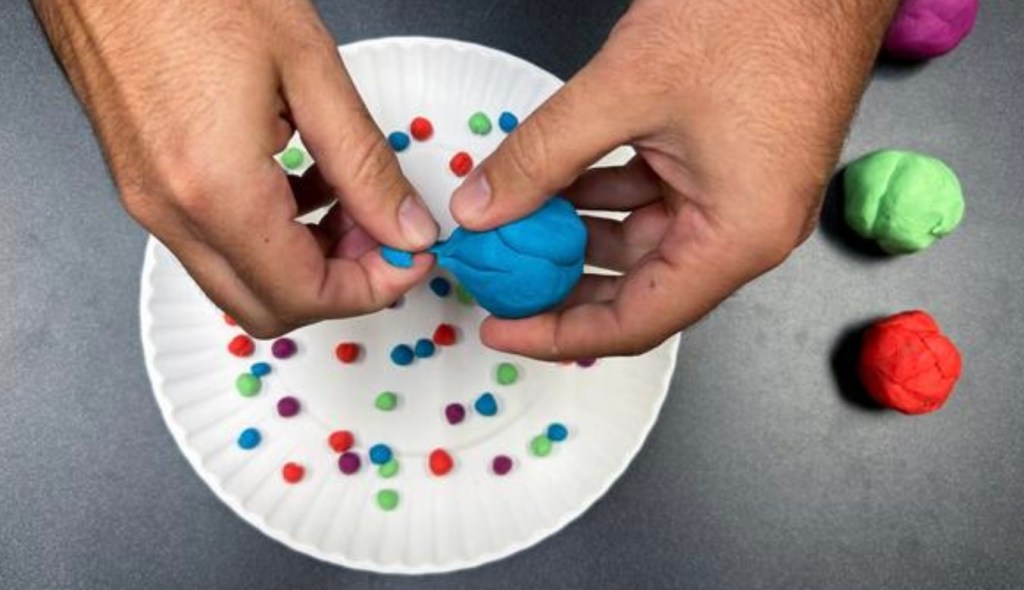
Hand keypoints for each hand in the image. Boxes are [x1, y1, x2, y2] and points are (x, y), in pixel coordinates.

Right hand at [32, 0, 438, 336]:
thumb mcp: (309, 69)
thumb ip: (366, 163)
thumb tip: (405, 225)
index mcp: (215, 188)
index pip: (305, 294)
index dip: (373, 286)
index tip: (410, 253)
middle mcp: (172, 210)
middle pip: (269, 307)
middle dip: (341, 285)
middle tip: (384, 233)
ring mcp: (149, 201)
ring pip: (241, 280)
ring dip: (307, 260)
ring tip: (350, 201)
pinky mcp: (144, 184)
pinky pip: (215, 243)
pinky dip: (271, 234)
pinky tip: (304, 182)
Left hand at [451, 0, 897, 358]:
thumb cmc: (762, 13)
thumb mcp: (624, 88)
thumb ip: (543, 155)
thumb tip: (485, 207)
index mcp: (740, 236)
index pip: (638, 321)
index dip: (561, 335)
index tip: (504, 328)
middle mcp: (748, 230)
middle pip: (640, 288)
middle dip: (563, 286)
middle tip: (501, 280)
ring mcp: (740, 196)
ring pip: (643, 241)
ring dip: (578, 235)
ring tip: (515, 226)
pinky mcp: (728, 163)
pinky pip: (655, 199)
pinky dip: (604, 194)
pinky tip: (559, 181)